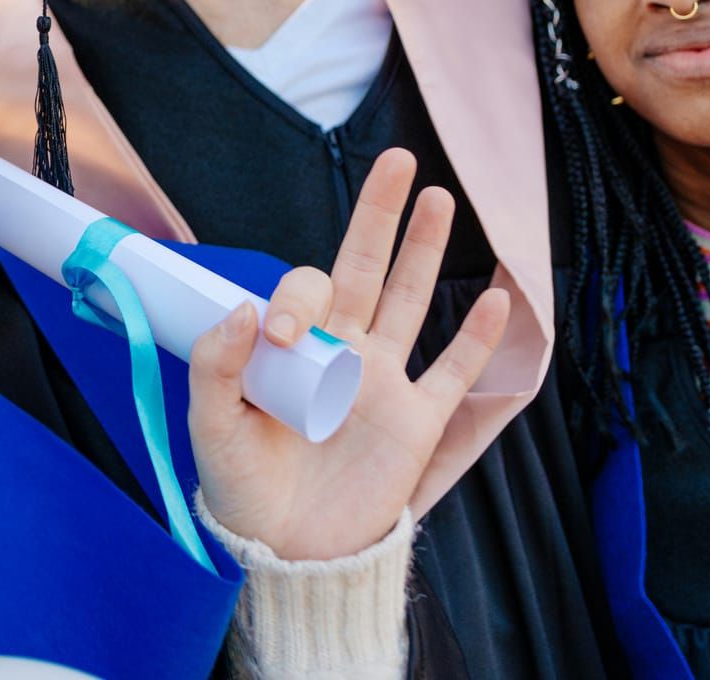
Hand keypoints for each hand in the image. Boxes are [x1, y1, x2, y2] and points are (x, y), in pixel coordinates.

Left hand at [185, 148, 510, 560]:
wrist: (287, 549)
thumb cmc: (242, 486)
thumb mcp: (212, 425)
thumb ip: (218, 368)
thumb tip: (243, 309)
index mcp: (291, 347)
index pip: (306, 293)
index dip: (294, 300)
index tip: (277, 335)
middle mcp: (341, 352)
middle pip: (366, 270)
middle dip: (381, 217)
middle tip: (398, 160)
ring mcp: (383, 383)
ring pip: (412, 303)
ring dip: (427, 252)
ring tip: (440, 198)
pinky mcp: (417, 424)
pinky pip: (454, 373)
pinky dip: (477, 339)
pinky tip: (496, 295)